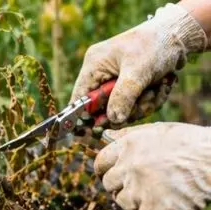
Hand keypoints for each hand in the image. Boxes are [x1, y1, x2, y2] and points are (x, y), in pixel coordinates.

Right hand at [71, 3, 206, 125]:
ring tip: (160, 87)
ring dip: (144, 103)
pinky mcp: (130, 86)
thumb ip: (123, 97)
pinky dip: (151, 99)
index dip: (88, 115)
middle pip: (104, 108)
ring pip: (123, 109)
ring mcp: (116, 81)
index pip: (80, 98)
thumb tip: (113, 121)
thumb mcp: (138, 71)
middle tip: (147, 99)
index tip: (104, 125)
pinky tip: (162, 85)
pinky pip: (135, 104)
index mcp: (94, 66)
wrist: (179, 35)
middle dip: (129, 107)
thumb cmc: (156, 45)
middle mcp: (102, 74)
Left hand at [95, 122, 210, 209]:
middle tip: (140, 185)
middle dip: (121, 185)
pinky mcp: (155, 207)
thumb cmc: (191, 143)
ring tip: (156, 192)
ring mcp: (141, 188)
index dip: (106, 170)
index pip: (100, 163)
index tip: (115, 175)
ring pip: (122, 202)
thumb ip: (129, 134)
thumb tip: (105, 136)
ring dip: (135, 200)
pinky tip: (159, 206)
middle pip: (109, 184)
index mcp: (129, 146)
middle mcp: (130, 166)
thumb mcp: (159, 130)